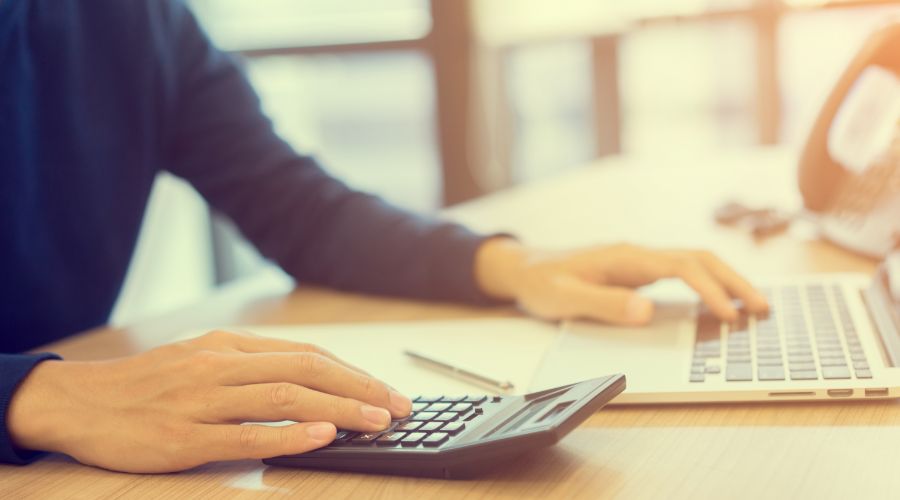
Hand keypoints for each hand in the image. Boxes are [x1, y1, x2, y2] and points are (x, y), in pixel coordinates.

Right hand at [7, 330, 410, 472]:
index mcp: (230, 346)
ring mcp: (202, 399)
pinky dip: (289, 435)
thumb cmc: (148, 384)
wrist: (79, 402)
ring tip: (377, 421)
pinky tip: (323, 437)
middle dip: (360, 388)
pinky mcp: (183, 436)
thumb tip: (310, 382)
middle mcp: (221, 364)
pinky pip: (245, 434)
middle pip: (306, 371)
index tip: (387, 391)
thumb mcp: (202, 359)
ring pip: (284, 398)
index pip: (307, 355)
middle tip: (399, 407)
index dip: (353, 373)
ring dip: (339, 409)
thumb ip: (251, 368)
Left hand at [475, 239, 767, 324]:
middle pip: (698, 259)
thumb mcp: (564, 298)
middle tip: (763, 308)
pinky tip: (720, 304)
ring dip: (726, 282)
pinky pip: (683, 275)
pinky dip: (709, 286)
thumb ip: (603, 303)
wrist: (524, 269)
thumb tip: (646, 310)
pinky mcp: (638, 273)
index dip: (709, 289)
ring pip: (695, 264)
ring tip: (753, 307)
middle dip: (733, 281)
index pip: (680, 267)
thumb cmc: (542, 283)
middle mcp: (638, 255)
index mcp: (625, 257)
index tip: (728, 314)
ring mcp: (640, 262)